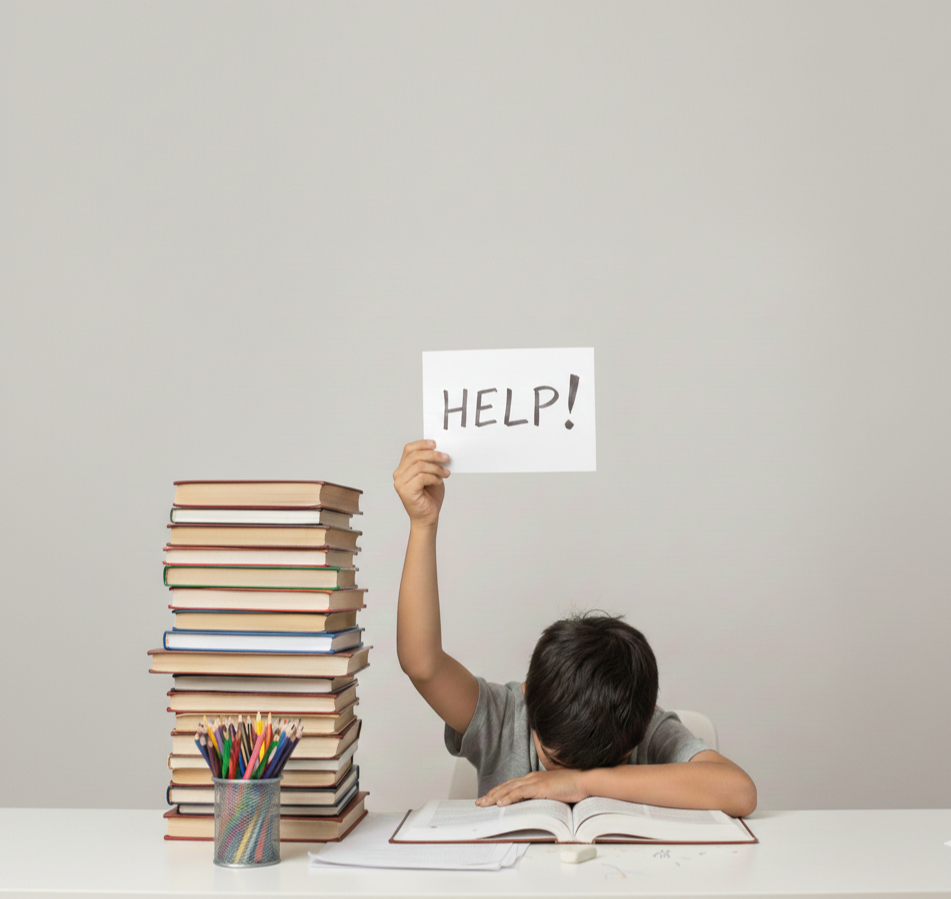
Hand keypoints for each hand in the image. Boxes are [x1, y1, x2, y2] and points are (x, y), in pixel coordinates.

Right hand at [393, 440, 450, 528]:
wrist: (428, 518)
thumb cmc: (429, 498)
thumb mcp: (432, 475)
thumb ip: (431, 463)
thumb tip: (440, 451)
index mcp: (403, 469)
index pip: (409, 450)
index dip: (422, 444)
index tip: (435, 444)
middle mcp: (398, 475)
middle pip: (415, 455)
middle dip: (433, 455)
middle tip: (446, 458)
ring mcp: (400, 483)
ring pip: (420, 465)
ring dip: (436, 468)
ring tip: (446, 473)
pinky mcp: (405, 490)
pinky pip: (422, 477)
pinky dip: (434, 477)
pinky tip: (439, 482)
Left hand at [475, 769, 590, 806]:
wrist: (584, 781)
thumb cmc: (572, 787)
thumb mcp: (553, 792)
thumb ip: (542, 796)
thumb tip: (534, 806)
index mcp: (534, 778)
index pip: (512, 785)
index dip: (499, 791)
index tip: (489, 797)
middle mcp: (531, 778)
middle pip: (507, 786)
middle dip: (491, 794)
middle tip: (479, 802)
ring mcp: (535, 781)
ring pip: (509, 789)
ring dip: (495, 796)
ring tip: (484, 803)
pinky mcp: (540, 787)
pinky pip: (520, 793)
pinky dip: (509, 797)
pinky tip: (500, 803)